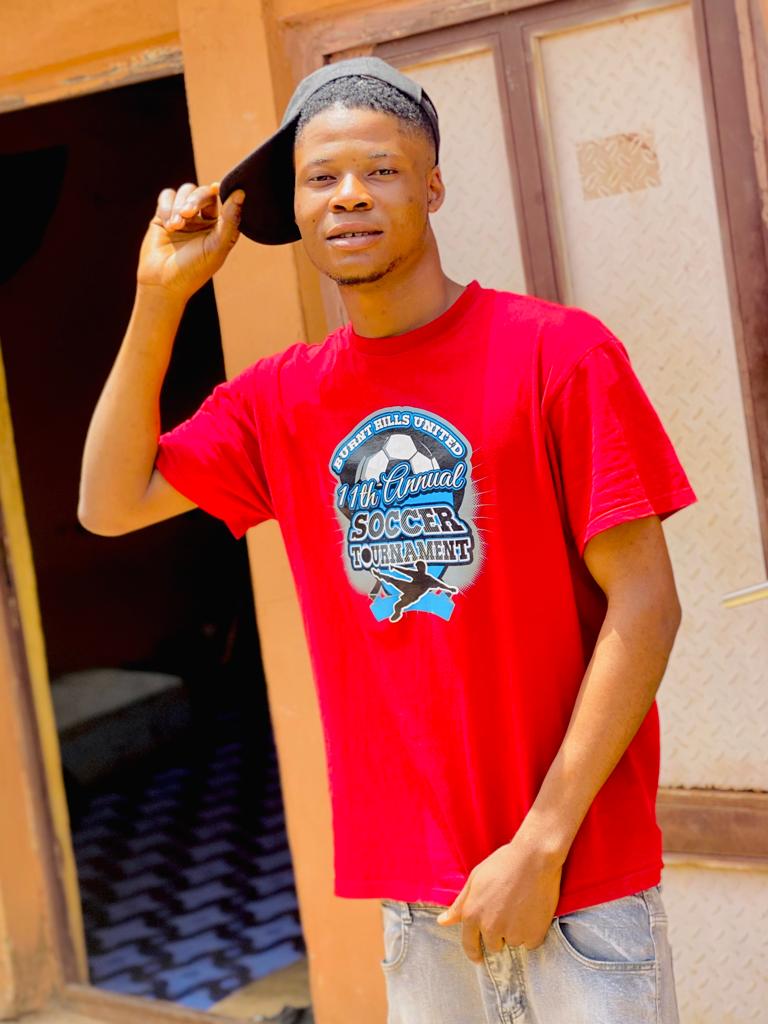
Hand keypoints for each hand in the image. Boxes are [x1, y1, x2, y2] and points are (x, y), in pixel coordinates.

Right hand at [137, 181, 244, 301]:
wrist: (162, 282)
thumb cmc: (194, 269)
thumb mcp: (217, 247)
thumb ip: (230, 221)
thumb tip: (241, 193)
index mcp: (221, 227)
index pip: (225, 200)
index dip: (222, 192)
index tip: (218, 188)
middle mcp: (203, 220)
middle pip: (204, 193)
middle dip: (195, 199)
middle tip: (187, 213)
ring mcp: (184, 216)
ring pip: (185, 191)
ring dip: (179, 205)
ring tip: (175, 226)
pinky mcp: (164, 215)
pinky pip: (167, 196)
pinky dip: (167, 207)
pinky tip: (168, 225)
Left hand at [435, 827, 563, 963]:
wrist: (534, 858)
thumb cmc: (503, 864)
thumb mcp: (475, 879)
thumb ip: (459, 905)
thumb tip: (442, 922)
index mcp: (472, 915)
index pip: (469, 944)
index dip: (473, 952)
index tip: (478, 957)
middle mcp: (490, 928)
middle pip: (493, 945)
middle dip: (499, 934)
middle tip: (507, 911)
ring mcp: (513, 933)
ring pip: (513, 942)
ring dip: (517, 932)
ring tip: (522, 907)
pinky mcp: (533, 935)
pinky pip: (531, 942)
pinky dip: (532, 932)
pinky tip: (533, 913)